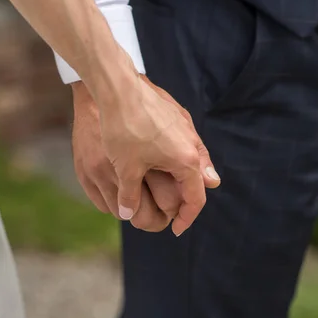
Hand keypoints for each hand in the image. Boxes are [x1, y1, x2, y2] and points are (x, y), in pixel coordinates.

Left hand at [96, 73, 219, 235]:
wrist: (119, 88)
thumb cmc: (124, 129)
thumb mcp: (125, 168)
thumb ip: (130, 195)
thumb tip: (127, 214)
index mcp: (186, 161)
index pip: (195, 199)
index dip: (185, 218)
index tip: (175, 229)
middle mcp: (192, 144)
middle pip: (197, 180)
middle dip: (186, 199)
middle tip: (173, 212)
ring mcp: (186, 127)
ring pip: (192, 160)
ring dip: (183, 178)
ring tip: (171, 189)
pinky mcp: (176, 116)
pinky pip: (184, 144)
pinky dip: (177, 159)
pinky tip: (162, 160)